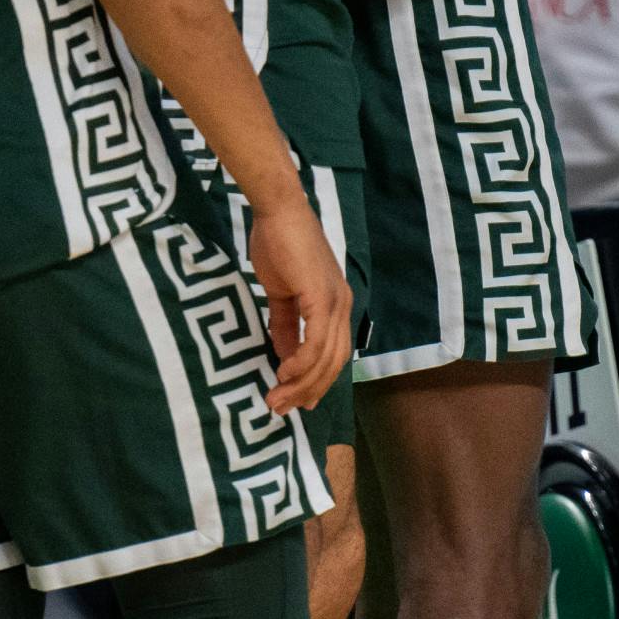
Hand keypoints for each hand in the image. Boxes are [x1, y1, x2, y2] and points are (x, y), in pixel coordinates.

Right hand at [248, 198, 352, 412]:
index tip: (296, 401)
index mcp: (335, 304)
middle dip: (308, 391)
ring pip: (326, 358)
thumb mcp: (280, 293)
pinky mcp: (321, 296)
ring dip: (301, 384)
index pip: (333, 354)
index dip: (316, 381)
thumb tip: (283, 356)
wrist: (278, 211)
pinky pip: (315, 341)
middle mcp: (342, 306)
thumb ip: (284, 324)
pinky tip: (283, 373)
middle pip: (334, 363)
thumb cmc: (278, 245)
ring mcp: (334, 301)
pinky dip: (300, 363)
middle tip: (281, 408)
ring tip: (276, 398)